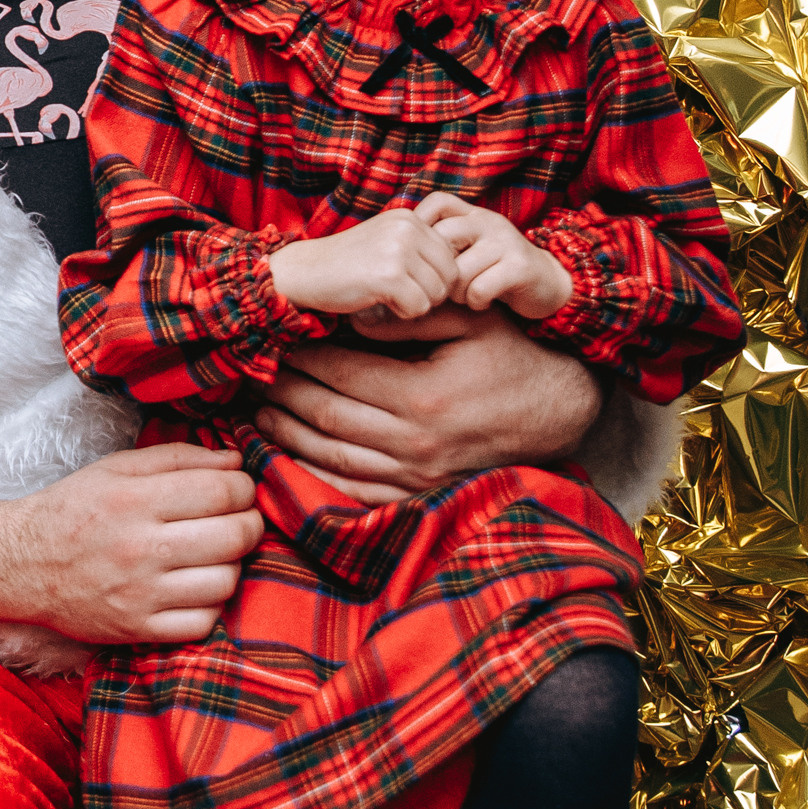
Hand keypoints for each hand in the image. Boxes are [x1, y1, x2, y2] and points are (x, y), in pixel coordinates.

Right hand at [0, 443, 261, 647]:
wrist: (20, 565)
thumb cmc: (73, 510)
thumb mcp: (117, 469)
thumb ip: (177, 458)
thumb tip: (236, 461)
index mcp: (135, 500)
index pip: (224, 490)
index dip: (245, 487)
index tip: (238, 490)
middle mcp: (140, 547)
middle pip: (235, 536)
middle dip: (250, 524)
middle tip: (238, 520)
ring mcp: (140, 595)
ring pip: (226, 582)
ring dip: (231, 565)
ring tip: (213, 555)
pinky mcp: (138, 630)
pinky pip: (203, 623)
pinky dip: (209, 605)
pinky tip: (194, 588)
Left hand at [252, 304, 603, 504]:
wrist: (556, 413)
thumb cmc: (510, 357)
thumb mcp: (471, 320)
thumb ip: (411, 315)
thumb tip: (352, 320)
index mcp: (423, 395)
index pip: (341, 373)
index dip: (302, 358)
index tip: (277, 341)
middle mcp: (415, 442)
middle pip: (326, 417)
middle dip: (283, 394)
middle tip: (252, 376)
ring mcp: (416, 475)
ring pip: (331, 457)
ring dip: (287, 435)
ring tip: (258, 412)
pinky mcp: (419, 493)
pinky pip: (353, 491)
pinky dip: (314, 475)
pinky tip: (288, 456)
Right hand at [271, 205, 460, 322]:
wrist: (302, 271)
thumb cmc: (347, 264)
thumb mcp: (387, 242)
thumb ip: (420, 247)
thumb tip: (463, 272)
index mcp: (410, 218)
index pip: (451, 257)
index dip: (434, 278)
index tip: (406, 282)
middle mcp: (408, 228)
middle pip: (450, 276)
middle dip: (430, 293)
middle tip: (399, 294)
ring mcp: (398, 250)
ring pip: (437, 294)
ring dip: (415, 304)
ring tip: (387, 296)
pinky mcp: (388, 275)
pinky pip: (419, 308)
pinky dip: (401, 314)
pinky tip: (379, 303)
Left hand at [416, 190, 572, 319]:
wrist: (548, 282)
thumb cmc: (496, 269)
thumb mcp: (472, 247)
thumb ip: (444, 243)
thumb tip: (399, 251)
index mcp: (474, 214)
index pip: (438, 202)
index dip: (420, 223)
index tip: (418, 254)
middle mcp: (489, 222)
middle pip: (442, 239)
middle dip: (437, 270)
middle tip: (443, 286)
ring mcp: (505, 242)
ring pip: (458, 270)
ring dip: (456, 292)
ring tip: (466, 296)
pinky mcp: (519, 267)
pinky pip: (479, 288)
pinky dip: (475, 301)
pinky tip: (482, 302)